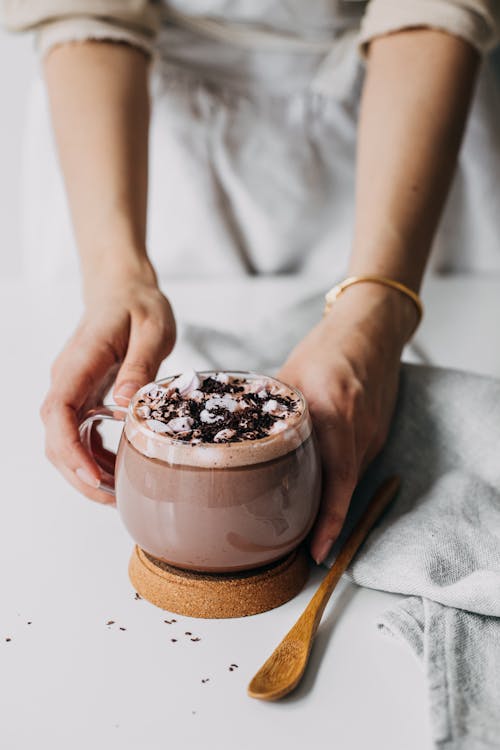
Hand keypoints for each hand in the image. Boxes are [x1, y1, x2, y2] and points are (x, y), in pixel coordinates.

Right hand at [40, 261, 175, 503]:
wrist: (122, 288)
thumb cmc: (139, 304)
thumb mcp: (152, 329)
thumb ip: (140, 365)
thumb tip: (126, 404)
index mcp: (81, 361)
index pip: (58, 411)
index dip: (70, 449)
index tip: (92, 476)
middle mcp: (68, 378)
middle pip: (55, 435)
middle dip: (77, 472)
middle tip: (112, 499)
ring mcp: (72, 387)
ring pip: (63, 439)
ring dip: (83, 469)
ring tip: (117, 492)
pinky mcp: (82, 394)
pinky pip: (79, 432)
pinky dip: (92, 455)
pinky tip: (117, 469)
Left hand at [277, 283, 417, 562]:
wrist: (372, 328)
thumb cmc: (327, 347)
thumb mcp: (290, 374)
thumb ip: (271, 410)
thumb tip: (240, 437)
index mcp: (332, 411)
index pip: (336, 478)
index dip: (330, 520)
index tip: (316, 551)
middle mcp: (357, 429)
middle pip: (343, 487)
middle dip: (325, 521)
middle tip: (301, 548)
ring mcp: (373, 432)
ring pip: (351, 479)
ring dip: (332, 501)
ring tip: (307, 524)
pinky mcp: (378, 432)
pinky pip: (358, 463)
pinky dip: (340, 478)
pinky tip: (321, 482)